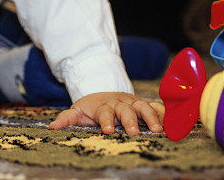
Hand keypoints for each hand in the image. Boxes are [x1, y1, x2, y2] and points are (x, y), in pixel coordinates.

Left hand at [48, 92, 163, 134]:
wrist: (105, 92)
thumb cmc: (91, 107)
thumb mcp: (77, 111)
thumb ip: (66, 118)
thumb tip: (52, 127)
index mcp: (103, 105)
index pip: (105, 112)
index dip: (106, 121)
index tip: (108, 130)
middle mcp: (120, 103)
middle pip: (126, 110)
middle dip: (130, 121)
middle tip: (134, 133)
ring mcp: (134, 103)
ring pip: (143, 107)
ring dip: (151, 117)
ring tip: (157, 130)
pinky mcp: (144, 105)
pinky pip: (156, 107)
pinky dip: (164, 112)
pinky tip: (172, 121)